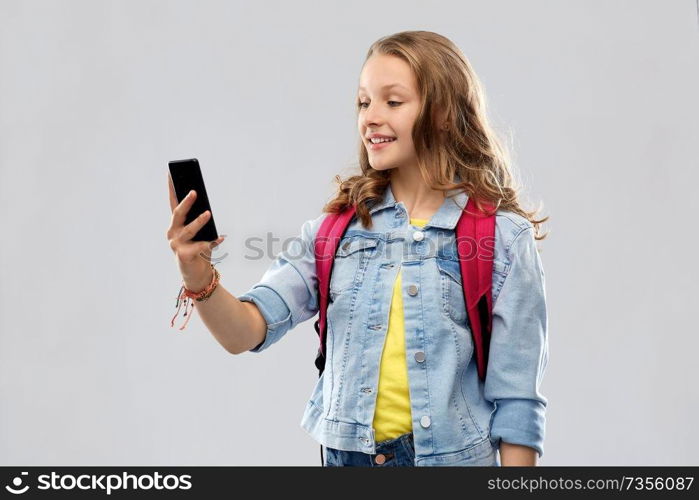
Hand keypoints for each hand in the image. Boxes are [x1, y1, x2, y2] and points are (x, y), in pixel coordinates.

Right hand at [166, 173, 224, 289]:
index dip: (172, 189)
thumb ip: (199, 221)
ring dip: (199, 221)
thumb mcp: (199, 234)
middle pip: (178, 214)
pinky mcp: (184, 256)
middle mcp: (173, 233)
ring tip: (208, 213)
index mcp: (175, 225)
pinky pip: (201, 246)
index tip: (171, 174)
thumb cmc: (199, 250)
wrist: (196, 275)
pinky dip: (212, 242)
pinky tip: (221, 237)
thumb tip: (207, 208)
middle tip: (195, 191)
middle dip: (186, 202)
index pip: (173, 203)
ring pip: (189, 230)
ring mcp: (176, 245)